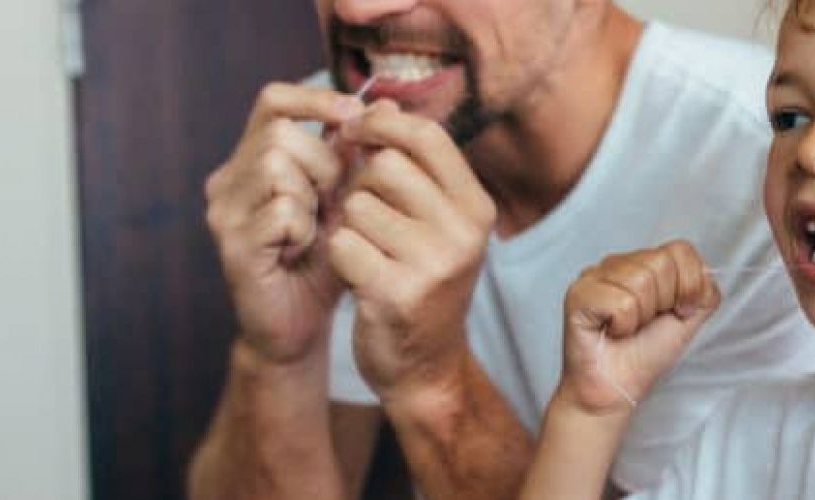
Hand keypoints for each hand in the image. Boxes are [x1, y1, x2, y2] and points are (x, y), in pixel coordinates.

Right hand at [204, 83, 363, 362]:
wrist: (299, 327)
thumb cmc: (325, 261)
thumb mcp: (347, 201)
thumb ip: (358, 156)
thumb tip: (387, 103)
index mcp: (252, 160)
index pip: (273, 101)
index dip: (314, 99)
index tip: (354, 114)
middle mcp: (228, 180)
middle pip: (280, 134)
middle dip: (323, 163)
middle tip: (334, 201)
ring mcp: (224, 211)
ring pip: (276, 165)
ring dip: (312, 196)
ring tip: (316, 228)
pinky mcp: (231, 244)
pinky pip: (280, 210)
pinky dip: (303, 228)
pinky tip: (302, 249)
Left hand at [326, 101, 497, 399]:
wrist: (425, 367)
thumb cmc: (420, 281)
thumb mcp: (431, 220)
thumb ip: (409, 164)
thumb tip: (378, 102)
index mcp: (476, 207)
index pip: (427, 136)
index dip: (382, 126)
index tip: (356, 133)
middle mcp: (464, 232)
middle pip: (385, 167)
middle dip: (360, 185)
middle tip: (362, 215)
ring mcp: (433, 264)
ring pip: (357, 206)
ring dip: (347, 225)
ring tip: (365, 251)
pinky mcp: (396, 293)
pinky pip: (342, 244)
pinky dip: (337, 257)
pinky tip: (355, 276)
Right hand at [558, 241, 720, 414]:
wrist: (616, 391)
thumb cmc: (644, 356)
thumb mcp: (688, 319)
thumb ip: (703, 291)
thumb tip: (706, 273)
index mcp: (643, 263)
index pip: (680, 250)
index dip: (687, 286)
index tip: (676, 312)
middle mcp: (617, 263)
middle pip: (661, 263)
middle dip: (663, 303)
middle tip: (644, 323)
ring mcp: (594, 275)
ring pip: (641, 281)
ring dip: (641, 317)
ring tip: (626, 329)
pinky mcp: (578, 294)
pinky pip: (621, 302)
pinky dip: (623, 326)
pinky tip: (611, 332)